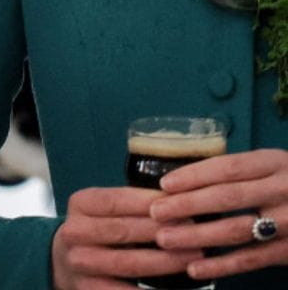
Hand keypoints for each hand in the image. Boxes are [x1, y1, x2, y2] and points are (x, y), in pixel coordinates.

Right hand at [52, 185, 203, 288]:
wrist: (67, 262)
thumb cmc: (99, 231)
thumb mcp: (103, 210)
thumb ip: (130, 206)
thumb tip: (176, 200)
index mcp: (80, 205)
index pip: (115, 200)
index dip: (148, 202)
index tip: (180, 203)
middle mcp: (73, 232)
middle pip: (122, 230)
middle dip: (162, 230)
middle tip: (194, 230)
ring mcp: (78, 262)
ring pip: (127, 262)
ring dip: (164, 261)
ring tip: (193, 256)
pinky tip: (174, 288)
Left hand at [150, 148, 287, 281]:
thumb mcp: (271, 166)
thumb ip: (239, 171)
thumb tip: (183, 178)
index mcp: (273, 163)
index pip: (227, 167)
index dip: (194, 175)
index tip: (164, 184)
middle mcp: (281, 191)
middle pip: (227, 198)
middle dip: (187, 205)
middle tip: (155, 212)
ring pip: (236, 231)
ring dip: (197, 236)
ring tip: (165, 239)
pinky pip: (252, 260)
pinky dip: (221, 266)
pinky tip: (195, 268)